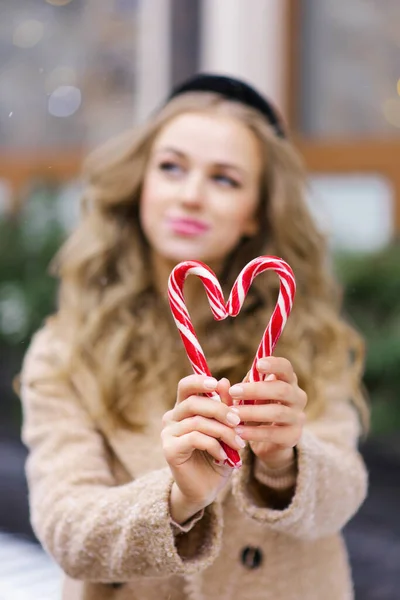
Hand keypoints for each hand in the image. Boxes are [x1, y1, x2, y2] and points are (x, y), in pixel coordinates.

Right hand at [162, 375, 244, 522]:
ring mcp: (168, 433)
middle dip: (219, 410)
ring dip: (222, 432)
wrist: (207, 489)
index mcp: (184, 409)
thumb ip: (224, 406)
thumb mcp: (226, 429)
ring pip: (197, 422)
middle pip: (193, 402)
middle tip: (237, 421)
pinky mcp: (169, 449)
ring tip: (237, 444)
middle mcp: (172, 418)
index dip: (199, 381)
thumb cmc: (218, 455)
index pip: (185, 386)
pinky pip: (195, 438)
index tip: (216, 384)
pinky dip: (214, 445)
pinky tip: (223, 455)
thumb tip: (224, 381)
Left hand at [228, 357, 306, 469]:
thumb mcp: (246, 398)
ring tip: (232, 414)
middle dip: (256, 390)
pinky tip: (239, 431)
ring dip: (252, 412)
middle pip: (282, 389)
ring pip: (278, 412)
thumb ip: (234, 391)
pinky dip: (254, 432)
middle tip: (234, 391)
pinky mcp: (293, 436)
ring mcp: (298, 417)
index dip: (274, 364)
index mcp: (287, 381)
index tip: (258, 364)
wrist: (269, 442)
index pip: (286, 367)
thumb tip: (222, 383)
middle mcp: (297, 397)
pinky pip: (274, 433)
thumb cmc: (256, 410)